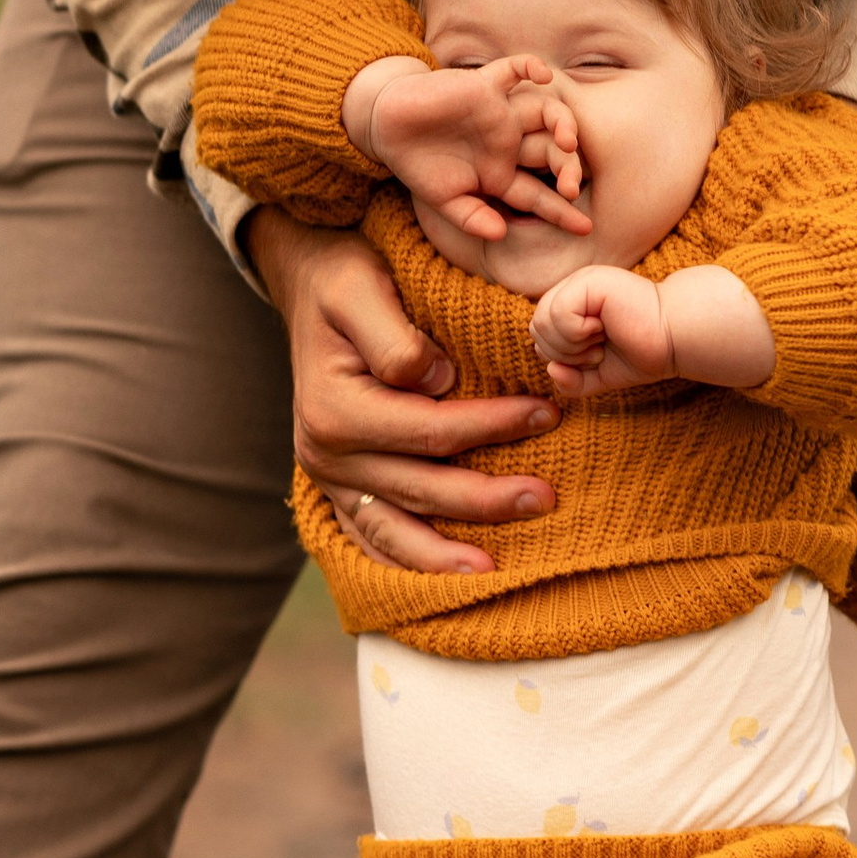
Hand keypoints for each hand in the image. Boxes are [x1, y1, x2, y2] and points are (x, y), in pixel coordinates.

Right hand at [248, 207, 558, 574]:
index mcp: (334, 410)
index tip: (548, 412)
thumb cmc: (345, 276)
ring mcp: (328, 478)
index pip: (431, 430)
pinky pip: (372, 537)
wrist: (308, 282)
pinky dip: (408, 563)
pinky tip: (448, 581)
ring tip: (496, 572)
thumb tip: (437, 381)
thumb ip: (396, 336)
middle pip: (420, 488)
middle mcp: (325, 454)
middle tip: (547, 497)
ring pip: (394, 530)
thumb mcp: (360, 286)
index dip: (492, 426)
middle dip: (487, 500)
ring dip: (445, 556)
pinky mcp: (338, 486)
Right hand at [346, 52, 588, 244]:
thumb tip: (500, 235)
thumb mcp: (443, 200)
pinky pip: (514, 70)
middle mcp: (509, 143)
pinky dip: (530, 67)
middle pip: (552, 153)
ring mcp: (500, 114)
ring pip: (546, 112)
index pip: (538, 195)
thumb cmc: (417, 164)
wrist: (387, 126)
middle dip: (567, 170)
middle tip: (571, 188)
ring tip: (568, 143)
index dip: (561, 211)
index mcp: (502, 173)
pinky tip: (545, 77)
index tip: (584, 227)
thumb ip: (471, 218)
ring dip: (564, 125)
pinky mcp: (485, 87)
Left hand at [526, 263, 674, 399]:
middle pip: (536, 328)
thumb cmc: (643, 353)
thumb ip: (571, 381)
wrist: (676, 339)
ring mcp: (582, 282)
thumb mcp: (599, 375)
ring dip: (571, 344)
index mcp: (573, 305)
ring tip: (600, 341)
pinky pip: (559, 313)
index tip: (592, 357)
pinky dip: (576, 332)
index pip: (539, 334)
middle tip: (595, 352)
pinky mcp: (591, 281)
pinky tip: (602, 329)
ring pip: (543, 320)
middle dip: (562, 352)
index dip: (558, 355)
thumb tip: (551, 370)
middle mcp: (574, 289)